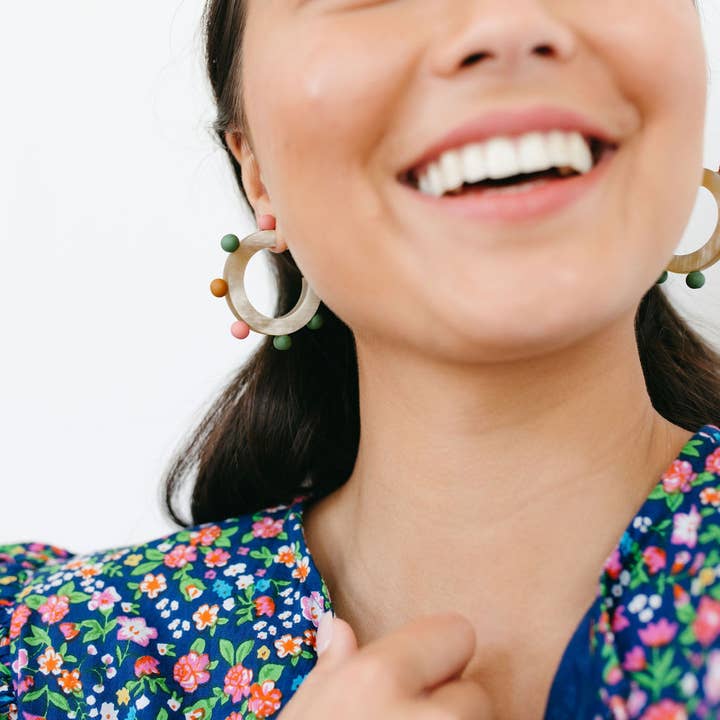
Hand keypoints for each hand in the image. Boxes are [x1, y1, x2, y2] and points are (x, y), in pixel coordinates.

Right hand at [278, 611, 493, 718]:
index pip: (458, 633)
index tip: (422, 679)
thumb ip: (331, 668)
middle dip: (452, 706)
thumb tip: (338, 628)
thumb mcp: (303, 714)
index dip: (439, 658)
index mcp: (378, 679)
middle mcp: (429, 717)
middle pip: (476, 693)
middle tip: (413, 719)